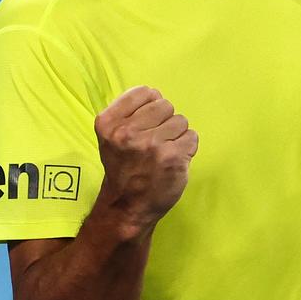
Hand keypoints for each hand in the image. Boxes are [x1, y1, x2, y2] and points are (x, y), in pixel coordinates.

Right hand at [93, 86, 198, 234]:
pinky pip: (192, 137)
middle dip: (164, 121)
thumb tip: (155, 94)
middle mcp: (128, 133)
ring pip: (181, 121)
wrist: (127, 207)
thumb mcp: (111, 136)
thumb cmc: (123, 167)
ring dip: (176, 136)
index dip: (150, 106)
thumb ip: (128, 112)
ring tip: (162, 153)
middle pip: (165, 105)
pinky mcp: (173, 157)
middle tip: (154, 143)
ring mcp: (152, 145)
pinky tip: (172, 161)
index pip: (145, 92)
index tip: (145, 124)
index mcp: (109, 123)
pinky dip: (186, 148)